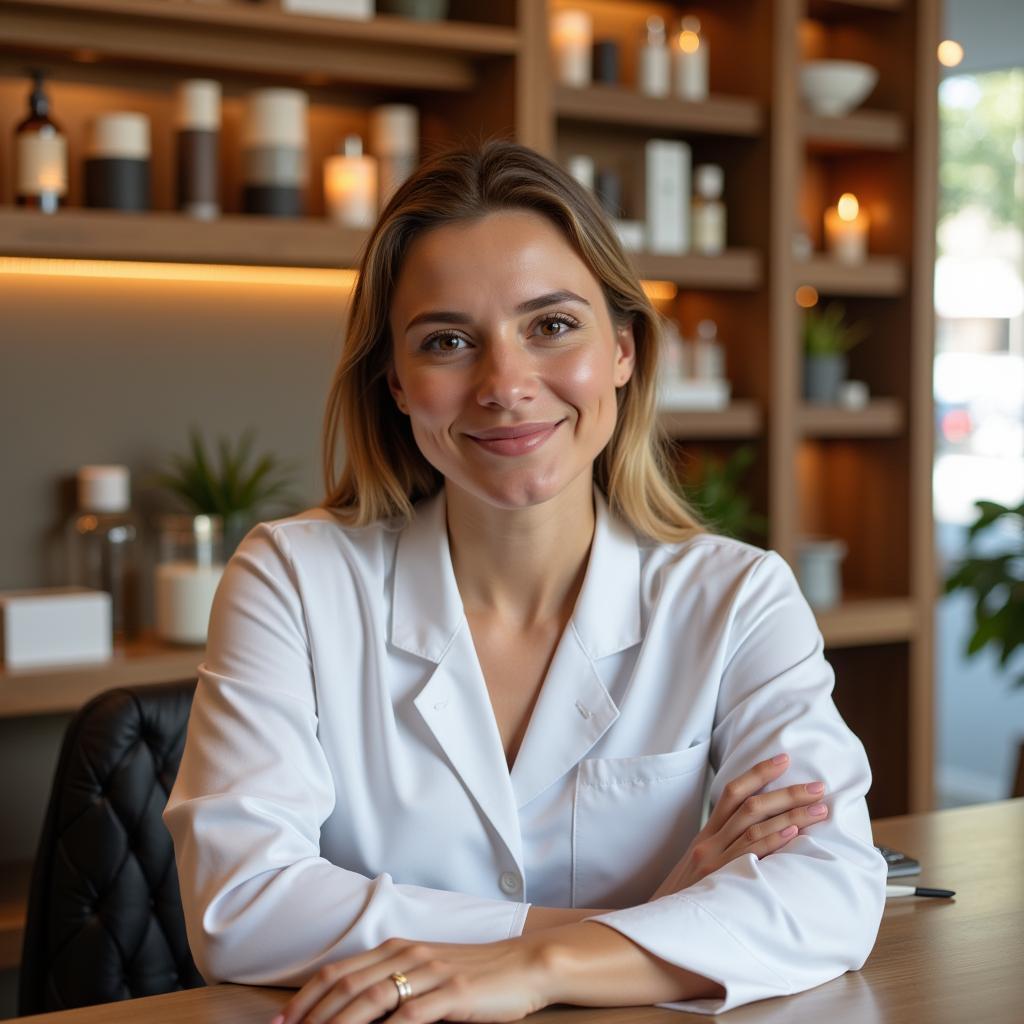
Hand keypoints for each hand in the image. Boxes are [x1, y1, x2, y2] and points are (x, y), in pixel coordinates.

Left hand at [273, 934, 552, 1023]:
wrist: (525, 964)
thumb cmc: (475, 974)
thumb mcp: (428, 970)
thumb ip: (394, 981)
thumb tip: (353, 1009)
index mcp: (398, 947)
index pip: (339, 971)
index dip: (305, 997)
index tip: (280, 1021)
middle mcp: (408, 954)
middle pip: (347, 986)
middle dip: (311, 1015)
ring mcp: (430, 972)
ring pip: (370, 999)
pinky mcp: (452, 993)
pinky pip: (409, 1016)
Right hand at [649, 752, 827, 899]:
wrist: (662, 923)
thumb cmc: (688, 896)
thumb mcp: (701, 865)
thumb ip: (725, 847)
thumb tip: (762, 835)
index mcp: (707, 834)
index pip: (732, 792)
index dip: (758, 773)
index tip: (784, 760)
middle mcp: (710, 841)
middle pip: (750, 805)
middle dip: (787, 793)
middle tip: (818, 787)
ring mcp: (714, 859)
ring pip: (754, 826)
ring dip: (791, 815)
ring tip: (819, 809)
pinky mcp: (720, 878)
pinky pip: (749, 854)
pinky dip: (772, 840)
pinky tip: (793, 833)